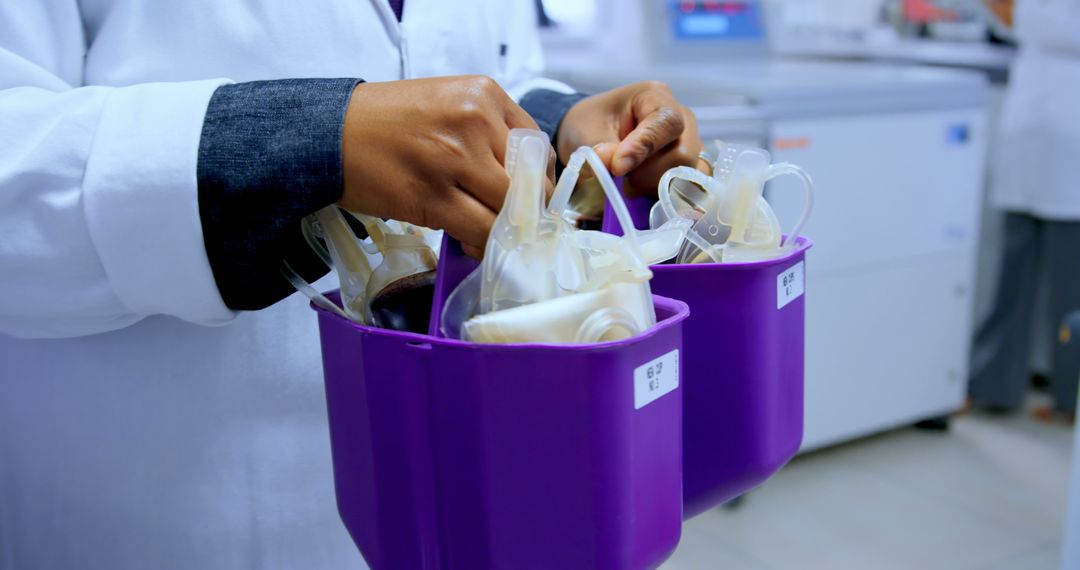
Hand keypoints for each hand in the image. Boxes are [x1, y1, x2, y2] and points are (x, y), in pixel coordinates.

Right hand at [339, 75, 540, 257]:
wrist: (328, 133)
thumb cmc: (385, 122)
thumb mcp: (445, 104)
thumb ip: (485, 132)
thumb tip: (520, 182)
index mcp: (483, 95)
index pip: (536, 144)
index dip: (536, 179)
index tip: (527, 197)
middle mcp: (474, 121)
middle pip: (528, 181)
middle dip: (525, 210)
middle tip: (512, 224)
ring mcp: (455, 159)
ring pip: (507, 209)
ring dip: (503, 230)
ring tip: (486, 234)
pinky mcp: (433, 196)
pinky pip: (479, 230)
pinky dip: (480, 244)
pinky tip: (468, 242)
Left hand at [557, 81, 705, 197]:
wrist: (592, 133)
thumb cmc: (591, 123)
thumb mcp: (585, 130)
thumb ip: (600, 148)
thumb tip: (613, 164)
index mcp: (655, 96)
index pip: (666, 122)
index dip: (644, 148)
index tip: (618, 168)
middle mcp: (681, 116)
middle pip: (681, 153)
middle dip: (647, 173)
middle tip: (620, 175)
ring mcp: (689, 141)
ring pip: (685, 173)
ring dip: (653, 184)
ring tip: (628, 180)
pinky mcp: (688, 164)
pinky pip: (689, 185)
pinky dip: (665, 192)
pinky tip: (643, 188)